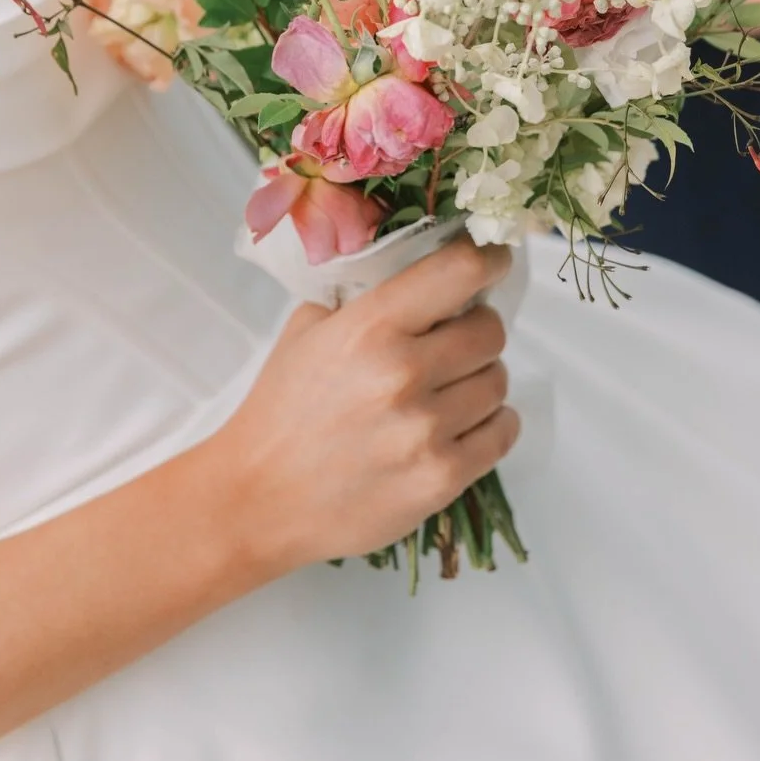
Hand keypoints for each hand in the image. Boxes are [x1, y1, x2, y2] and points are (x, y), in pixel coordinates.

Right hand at [217, 238, 519, 572]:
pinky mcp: (441, 479)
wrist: (258, 499)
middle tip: (455, 341)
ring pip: (497, 382)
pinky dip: (490, 423)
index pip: (458, 272)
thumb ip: (365, 299)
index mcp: (369, 328)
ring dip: (480, 380)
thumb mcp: (307, 331)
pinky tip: (462, 424)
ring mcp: (426, 431)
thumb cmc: (280, 411)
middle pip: (490, 331)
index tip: (493, 261)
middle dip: (477, 330)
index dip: (487, 260)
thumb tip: (425, 281)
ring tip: (448, 389)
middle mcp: (403, 374)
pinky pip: (501, 433)